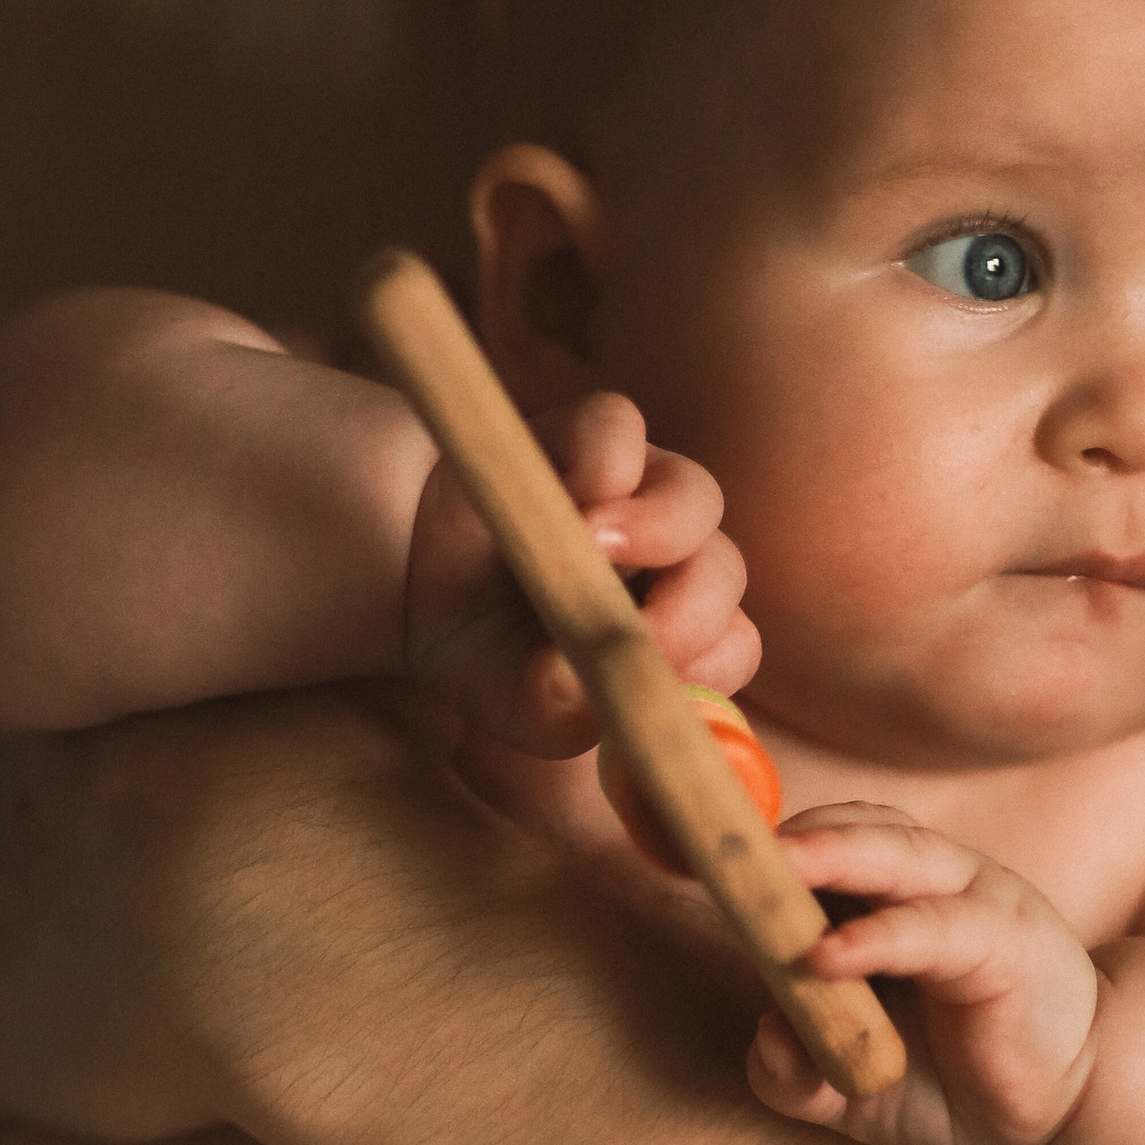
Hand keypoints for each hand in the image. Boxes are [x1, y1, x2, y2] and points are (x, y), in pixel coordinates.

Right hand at [403, 390, 755, 756]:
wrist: (412, 576)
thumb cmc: (483, 647)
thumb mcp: (513, 702)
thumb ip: (555, 715)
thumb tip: (580, 694)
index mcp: (670, 627)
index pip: (732, 645)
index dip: (709, 662)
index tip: (660, 680)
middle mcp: (669, 559)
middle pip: (724, 572)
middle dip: (689, 609)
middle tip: (638, 628)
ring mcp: (636, 489)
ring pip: (695, 498)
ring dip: (657, 528)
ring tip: (593, 543)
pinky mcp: (587, 433)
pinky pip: (619, 429)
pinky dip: (603, 458)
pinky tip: (563, 492)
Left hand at [749, 804, 1102, 1144]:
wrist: (1062, 1116)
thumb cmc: (956, 1084)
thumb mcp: (853, 1086)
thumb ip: (797, 1073)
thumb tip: (764, 1038)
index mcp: (896, 895)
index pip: (829, 840)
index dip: (766, 843)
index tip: (697, 849)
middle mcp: (935, 882)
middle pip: (857, 830)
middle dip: (786, 832)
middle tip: (720, 839)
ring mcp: (976, 903)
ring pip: (897, 857)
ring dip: (829, 858)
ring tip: (770, 871)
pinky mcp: (1006, 944)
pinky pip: (932, 929)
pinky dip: (875, 937)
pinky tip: (826, 956)